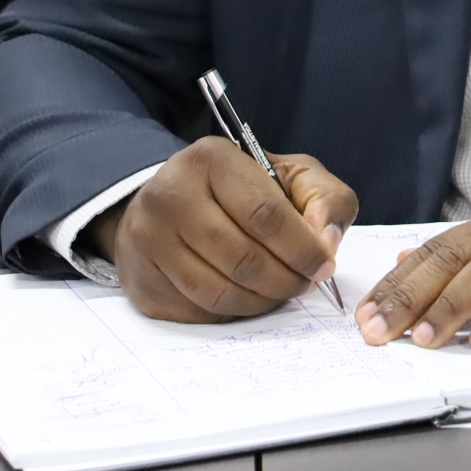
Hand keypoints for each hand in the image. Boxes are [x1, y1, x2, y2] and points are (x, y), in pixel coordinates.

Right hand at [91, 136, 356, 322]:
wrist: (170, 204)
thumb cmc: (240, 190)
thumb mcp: (289, 175)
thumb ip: (324, 198)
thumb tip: (327, 241)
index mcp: (211, 159)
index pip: (264, 214)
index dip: (302, 248)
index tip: (324, 265)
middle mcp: (171, 195)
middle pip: (242, 259)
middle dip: (286, 280)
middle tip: (306, 284)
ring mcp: (149, 240)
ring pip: (220, 292)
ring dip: (264, 301)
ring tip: (282, 291)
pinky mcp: (143, 281)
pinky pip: (199, 311)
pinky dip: (234, 312)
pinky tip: (249, 297)